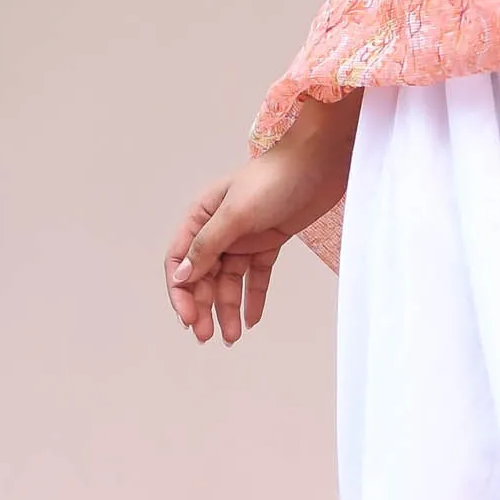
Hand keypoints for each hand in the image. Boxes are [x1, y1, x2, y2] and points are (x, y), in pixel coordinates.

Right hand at [164, 94, 360, 345]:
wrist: (319, 162)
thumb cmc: (273, 180)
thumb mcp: (235, 214)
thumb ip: (207, 246)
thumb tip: (182, 276)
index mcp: (201, 217)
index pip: (180, 260)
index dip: (180, 293)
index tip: (189, 319)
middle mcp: (218, 228)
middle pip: (203, 276)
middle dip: (204, 307)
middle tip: (210, 337)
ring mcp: (244, 237)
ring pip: (229, 280)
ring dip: (228, 308)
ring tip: (233, 337)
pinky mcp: (269, 242)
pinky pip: (256, 276)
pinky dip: (253, 297)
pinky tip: (252, 320)